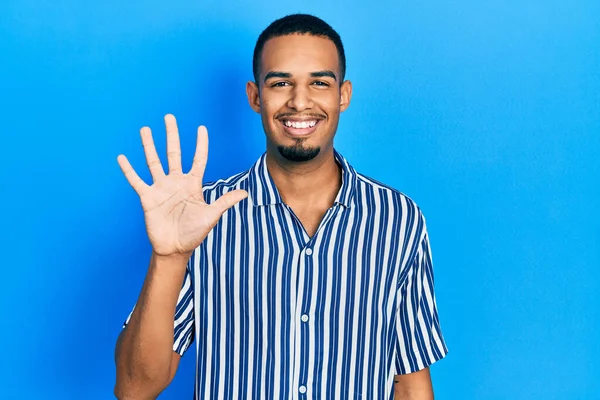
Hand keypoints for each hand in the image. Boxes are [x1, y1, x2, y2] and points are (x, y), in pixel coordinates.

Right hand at [117, 114, 247, 256]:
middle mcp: (176, 182)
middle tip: (169, 117)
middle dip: (172, 135)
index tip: (201, 128)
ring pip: (154, 162)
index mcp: (193, 184)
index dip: (200, 144)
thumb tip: (245, 193)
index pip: (198, 159)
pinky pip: (136, 181)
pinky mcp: (148, 197)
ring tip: (144, 129)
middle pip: (174, 153)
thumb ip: (225, 201)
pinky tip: (122, 157)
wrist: (176, 248)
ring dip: (149, 145)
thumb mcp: (211, 215)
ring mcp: (161, 188)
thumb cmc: (195, 232)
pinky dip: (128, 170)